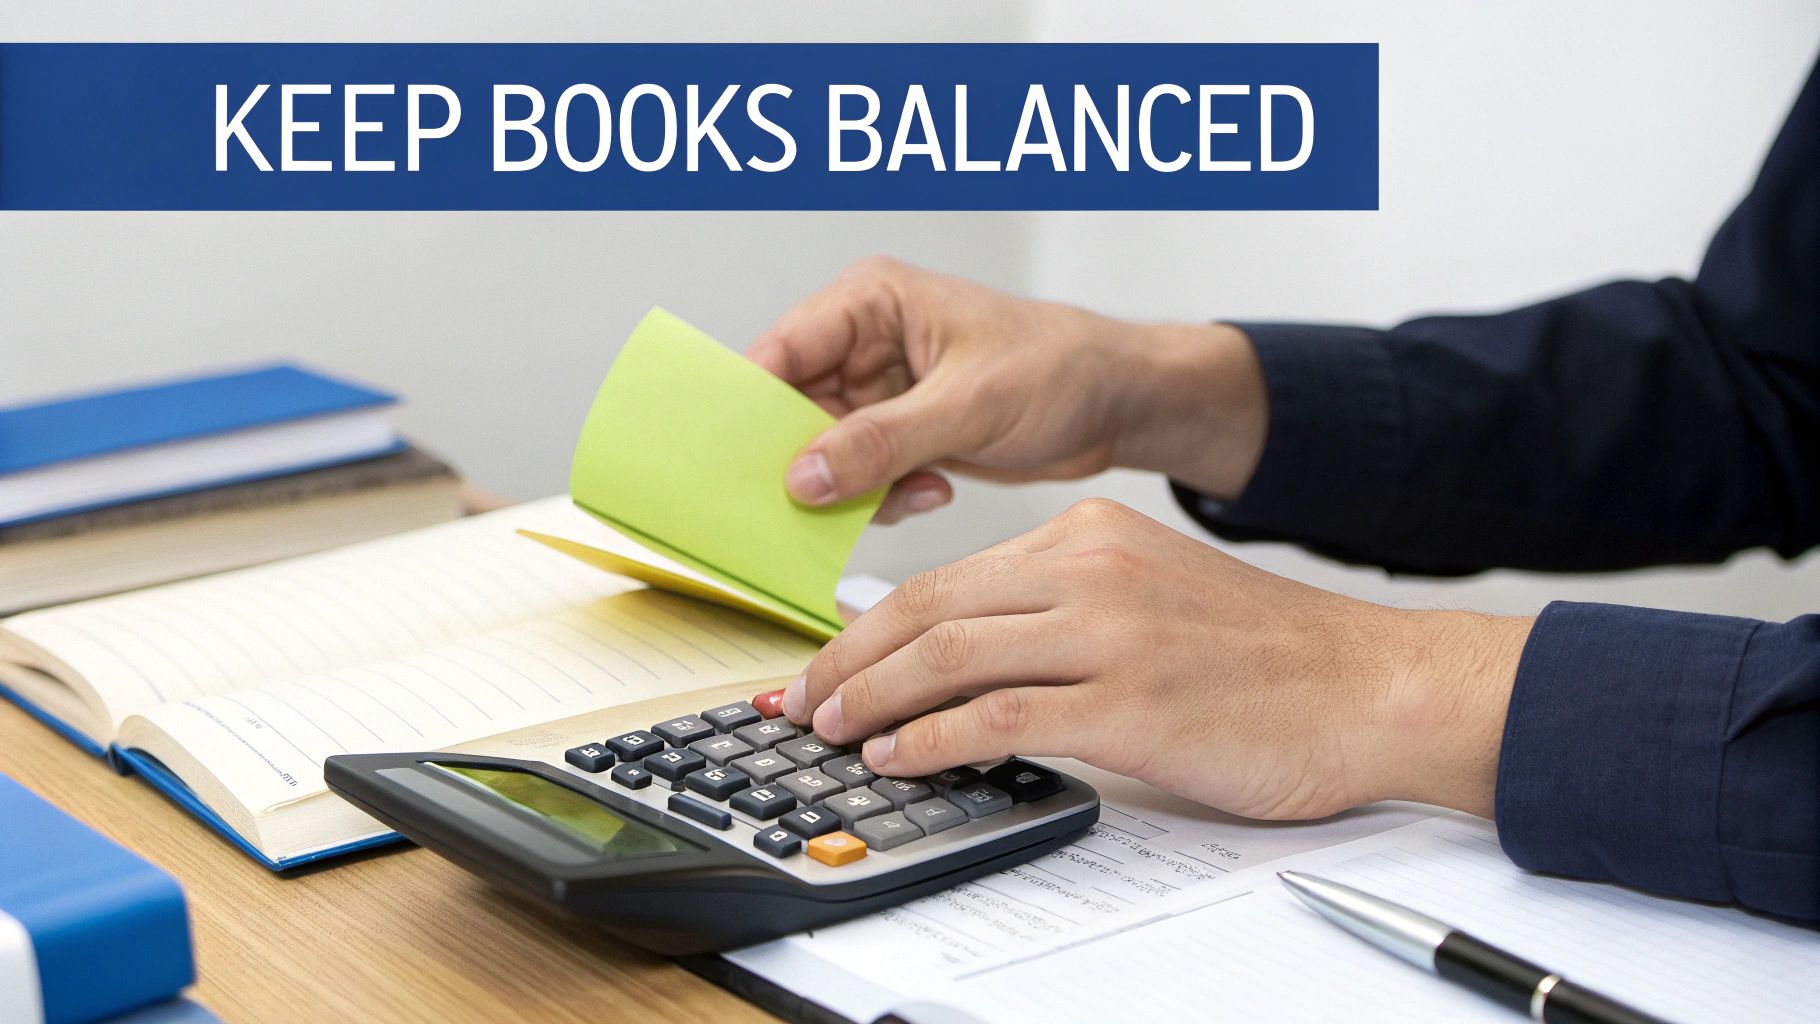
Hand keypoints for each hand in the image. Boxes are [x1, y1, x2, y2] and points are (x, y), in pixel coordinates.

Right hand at [746, 258, 1267, 523]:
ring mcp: (878, 389)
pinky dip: (881, 495)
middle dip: (801, 459)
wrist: (1119, 402)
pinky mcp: (898, 431)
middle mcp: (864, 339)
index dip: (748, 406)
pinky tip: (930, 490)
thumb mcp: (969, 405)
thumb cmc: (1063, 367)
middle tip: (804, 505)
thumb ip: (882, 441)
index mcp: (871, 300)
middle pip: (789, 407)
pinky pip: (857, 474)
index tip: (732, 464)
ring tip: (910, 490)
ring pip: (821, 450)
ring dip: (852, 485)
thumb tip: (805, 476)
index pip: (780, 350)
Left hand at [781, 498, 1532, 819]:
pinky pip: (1000, 717)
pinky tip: (902, 759)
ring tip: (832, 731)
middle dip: (846, 660)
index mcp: (1091, 534)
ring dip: (872, 699)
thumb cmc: (1268, 654)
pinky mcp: (1129, 702)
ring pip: (949, 656)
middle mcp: (1091, 569)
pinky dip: (934, 741)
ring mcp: (1109, 634)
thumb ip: (1067, 605)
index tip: (828, 661)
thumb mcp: (1155, 590)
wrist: (1368, 684)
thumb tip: (973, 656)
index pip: (948, 577)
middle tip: (799, 699)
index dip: (870, 625)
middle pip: (927, 608)